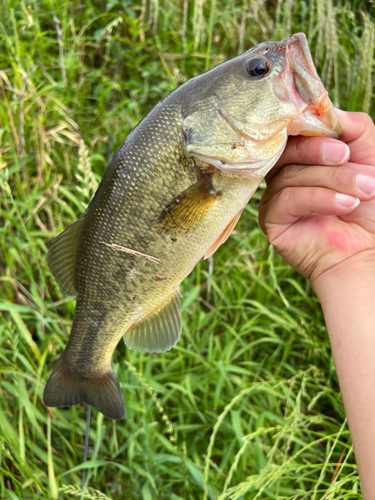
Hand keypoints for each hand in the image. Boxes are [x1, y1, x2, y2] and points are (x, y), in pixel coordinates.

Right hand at [259, 111, 374, 284]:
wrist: (369, 249)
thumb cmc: (371, 204)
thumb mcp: (370, 155)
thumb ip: (353, 127)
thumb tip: (329, 110)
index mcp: (304, 156)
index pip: (295, 131)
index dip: (310, 126)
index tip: (338, 134)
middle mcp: (286, 173)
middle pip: (288, 149)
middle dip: (320, 150)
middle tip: (347, 158)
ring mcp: (276, 196)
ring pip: (290, 174)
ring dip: (332, 180)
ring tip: (363, 191)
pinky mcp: (272, 219)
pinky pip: (287, 198)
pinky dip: (319, 198)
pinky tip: (344, 206)